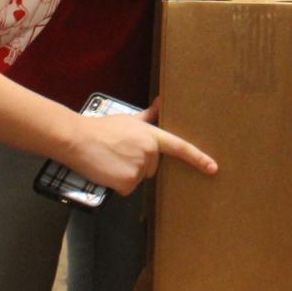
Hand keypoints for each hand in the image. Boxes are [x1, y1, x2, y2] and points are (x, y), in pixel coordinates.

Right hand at [65, 99, 216, 194]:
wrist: (78, 139)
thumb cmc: (102, 129)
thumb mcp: (129, 119)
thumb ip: (149, 115)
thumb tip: (161, 102)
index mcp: (152, 136)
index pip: (180, 148)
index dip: (198, 158)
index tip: (213, 168)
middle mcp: (150, 152)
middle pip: (153, 168)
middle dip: (139, 163)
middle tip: (120, 153)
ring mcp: (140, 168)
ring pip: (139, 178)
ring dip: (127, 174)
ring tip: (112, 160)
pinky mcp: (128, 182)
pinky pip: (128, 188)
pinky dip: (118, 184)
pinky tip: (108, 171)